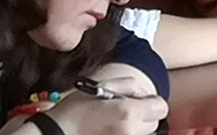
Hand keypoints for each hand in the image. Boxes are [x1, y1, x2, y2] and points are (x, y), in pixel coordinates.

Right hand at [38, 64, 166, 134]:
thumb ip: (131, 86)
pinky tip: (109, 130)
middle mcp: (130, 131)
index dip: (151, 102)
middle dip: (143, 116)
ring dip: (135, 128)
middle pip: (154, 123)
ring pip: (143, 134)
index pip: (161, 108)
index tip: (138, 102)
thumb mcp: (101, 87)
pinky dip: (125, 133)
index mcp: (128, 112)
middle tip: (122, 111)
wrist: (55, 134)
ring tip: (113, 122)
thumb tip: (146, 95)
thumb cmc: (74, 110)